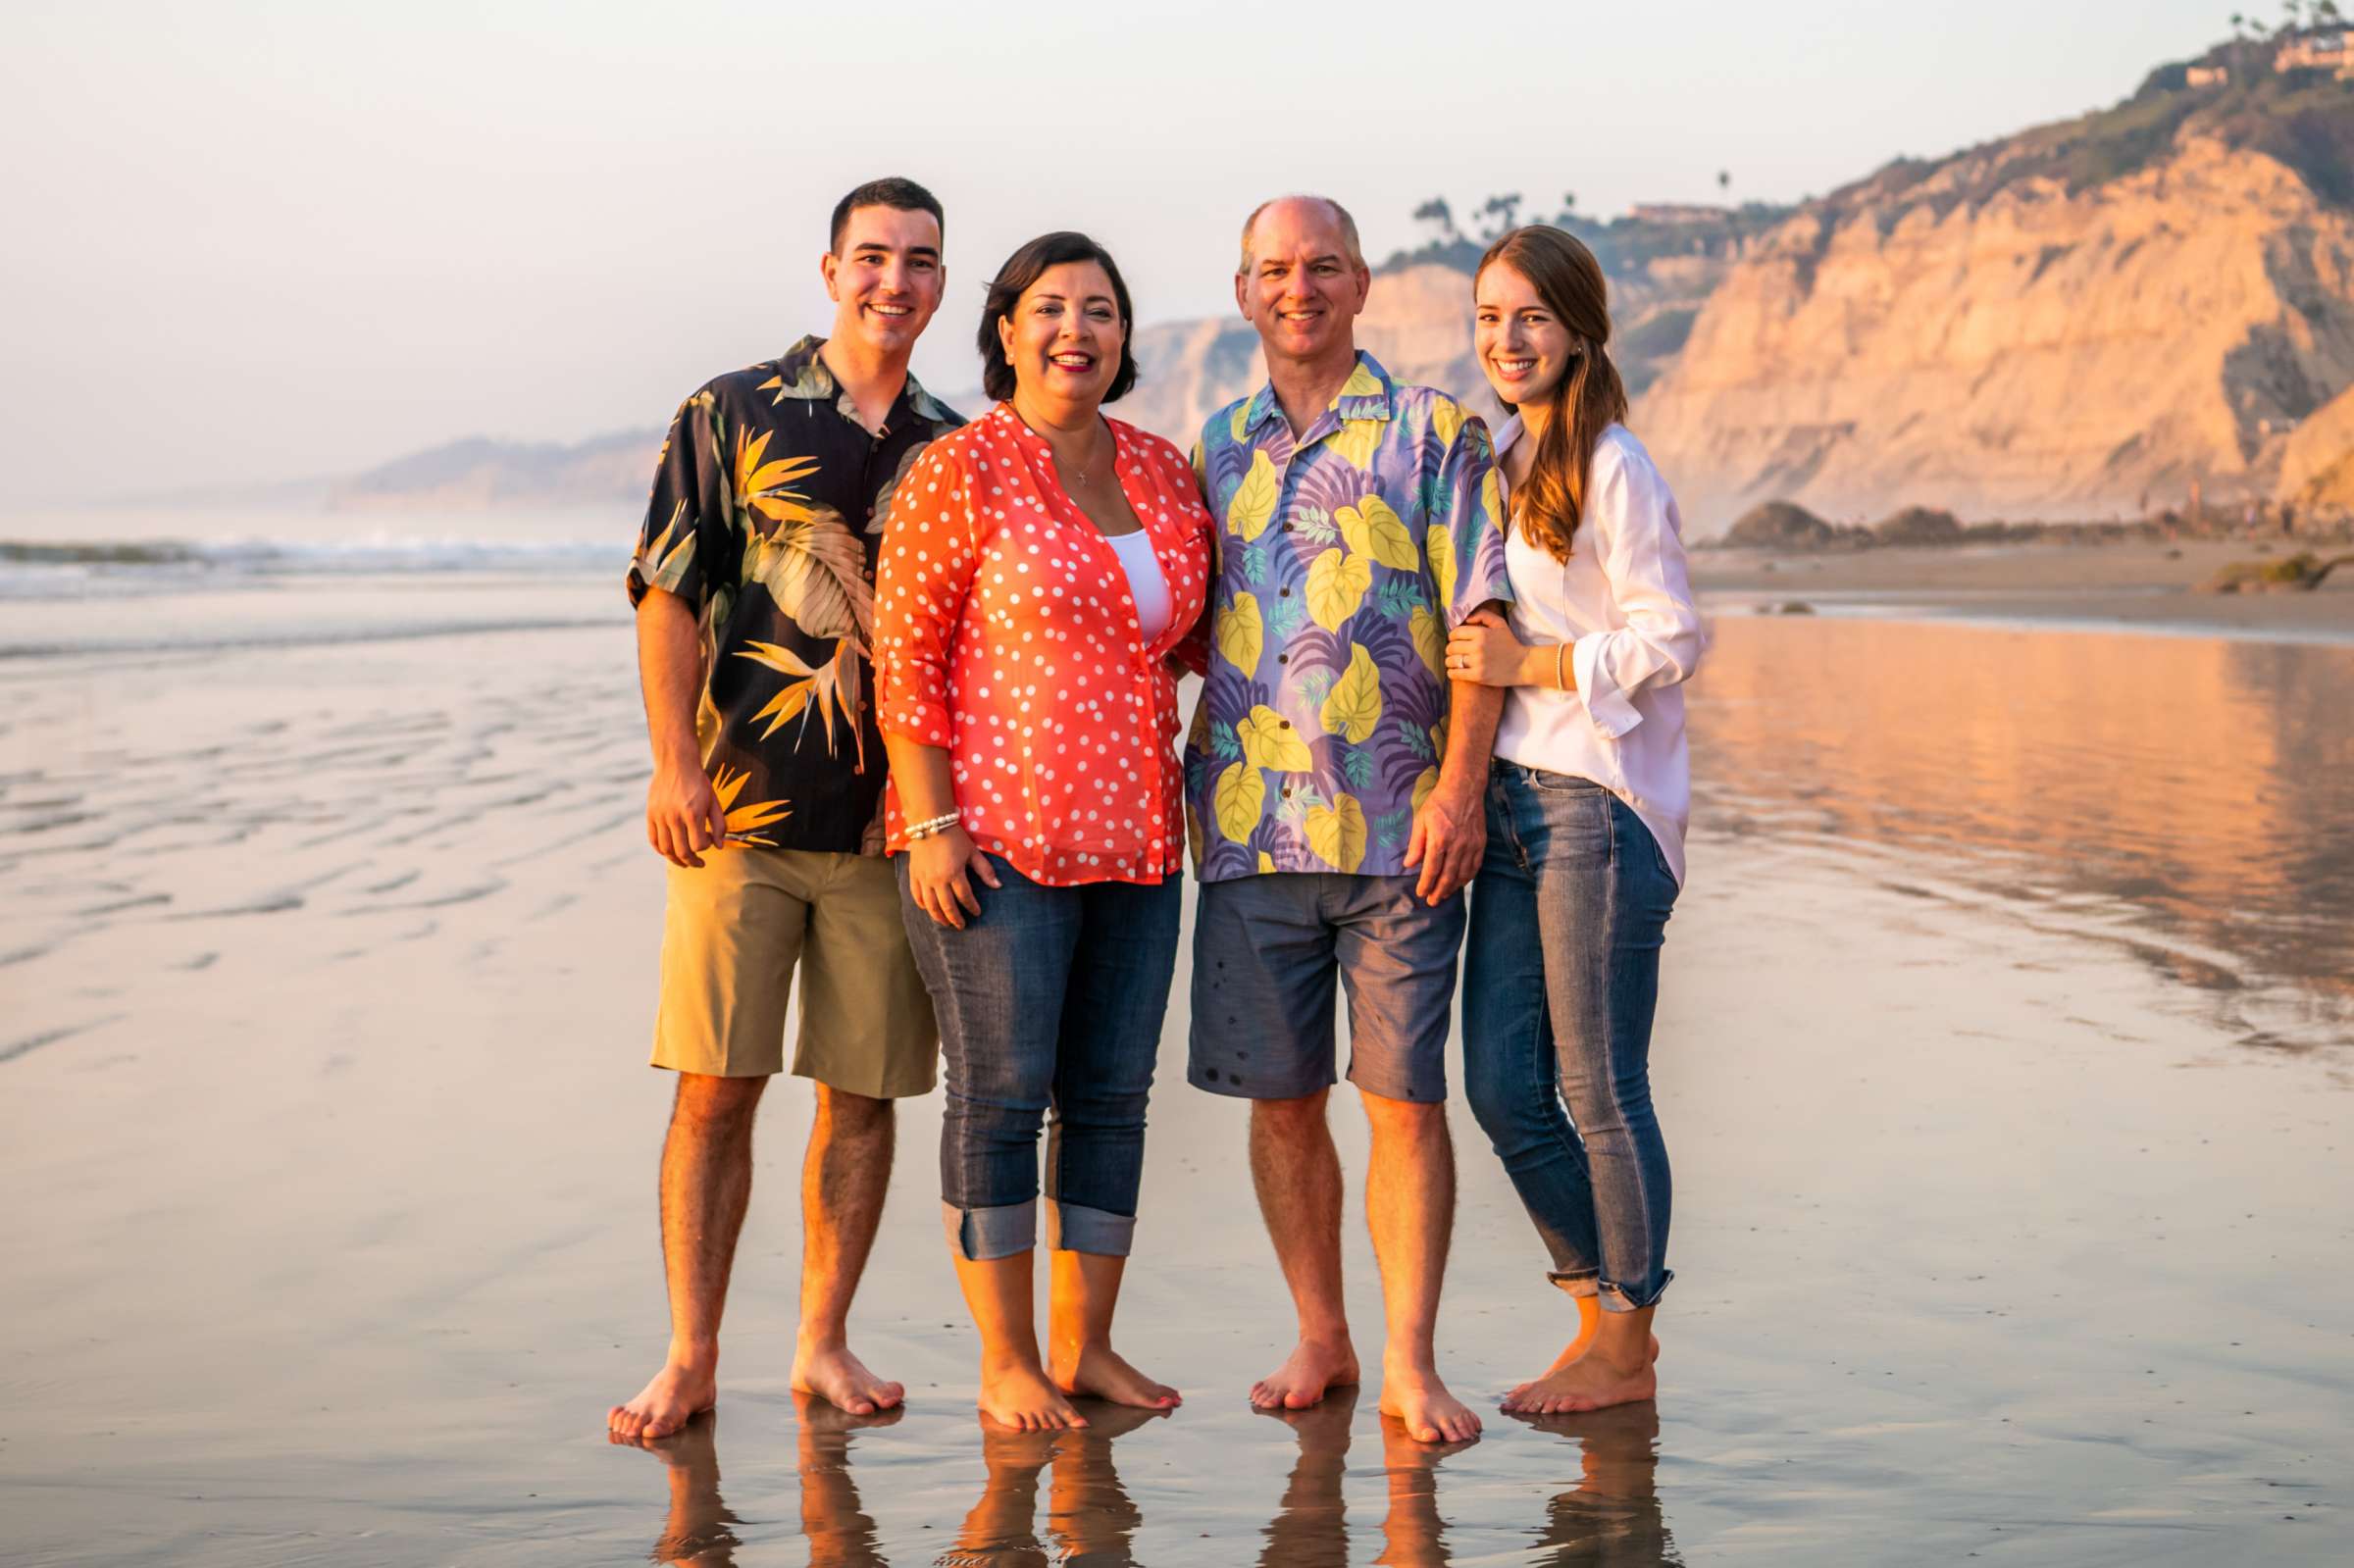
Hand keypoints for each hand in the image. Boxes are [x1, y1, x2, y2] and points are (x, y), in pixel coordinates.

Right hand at [647, 761, 726, 867]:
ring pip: (666, 849)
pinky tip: (670, 852)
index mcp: (692, 813)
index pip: (699, 845)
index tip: (709, 840)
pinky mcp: (650, 814)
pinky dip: (661, 850)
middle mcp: (674, 816)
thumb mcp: (714, 801)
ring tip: (685, 862)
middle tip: (699, 863)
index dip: (706, 847)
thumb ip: (720, 825)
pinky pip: (653, 840)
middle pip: (682, 851)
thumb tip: (719, 847)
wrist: (676, 763)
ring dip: (676, 860)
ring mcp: (660, 816)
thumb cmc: (698, 782)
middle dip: (692, 861)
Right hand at [907, 825, 1001, 928]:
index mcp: (954, 873)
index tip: (977, 913)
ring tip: (946, 923)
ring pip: (930, 905)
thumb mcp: (972, 852)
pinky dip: (923, 905)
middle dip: (956, 919)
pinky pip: (917, 896)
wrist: (930, 824)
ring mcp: (924, 879)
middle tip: (961, 926)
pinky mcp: (914, 875)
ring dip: (939, 917)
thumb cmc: (954, 837)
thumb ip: (985, 870)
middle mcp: (937, 880)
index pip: (965, 897)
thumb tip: (998, 886)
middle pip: (947, 906)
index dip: (972, 907)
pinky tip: (929, 910)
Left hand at [1403, 778, 1485, 905]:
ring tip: (1444, 895)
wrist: (1464, 789)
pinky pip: (1475, 866)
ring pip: (1463, 874)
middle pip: (1448, 876)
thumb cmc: (1439, 803)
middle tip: (1432, 902)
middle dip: (1439, 892)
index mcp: (1440, 839)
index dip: (1426, 884)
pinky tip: (1460, 882)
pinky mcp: (1480, 843)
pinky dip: (1467, 878)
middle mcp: (1457, 845)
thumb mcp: (1421, 820)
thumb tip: (1409, 865)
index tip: (1421, 893)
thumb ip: (1416, 844)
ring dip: (1453, 888)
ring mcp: (1471, 845)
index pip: (1432, 869)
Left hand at [1445, 608, 1527, 686]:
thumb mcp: (1500, 624)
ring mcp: (1478, 662)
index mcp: (1481, 633)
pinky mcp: (1478, 676)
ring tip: (1455, 662)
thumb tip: (1466, 619)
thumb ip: (1483, 615)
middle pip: (1451, 647)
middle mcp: (1478, 647)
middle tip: (1455, 652)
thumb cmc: (1509, 643)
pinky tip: (1455, 671)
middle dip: (1450, 649)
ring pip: (1451, 661)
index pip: (1455, 633)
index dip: (1452, 636)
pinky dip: (1452, 672)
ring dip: (1450, 661)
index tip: (1455, 640)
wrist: (1523, 664)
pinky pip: (1455, 674)